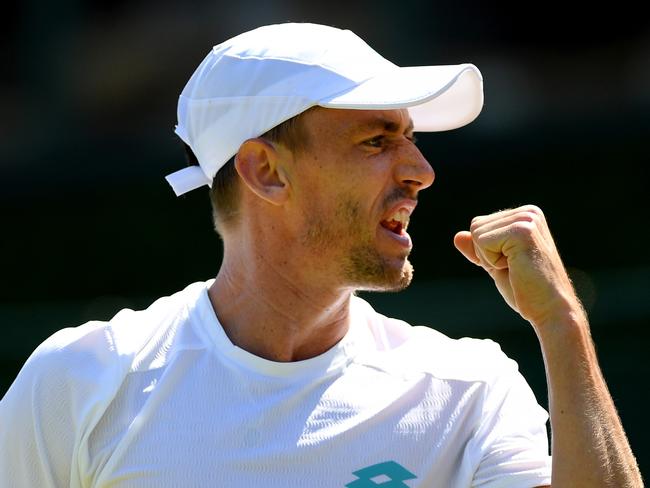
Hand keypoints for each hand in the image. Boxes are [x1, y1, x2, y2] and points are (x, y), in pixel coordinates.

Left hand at [453, 205, 581, 327]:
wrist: (549, 310)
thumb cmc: (525, 290)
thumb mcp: (495, 264)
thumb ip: (478, 249)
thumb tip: (457, 236)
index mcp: (525, 216)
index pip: (479, 224)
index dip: (485, 251)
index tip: (512, 264)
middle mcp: (528, 212)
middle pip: (476, 226)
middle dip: (486, 254)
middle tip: (514, 268)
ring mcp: (527, 219)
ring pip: (477, 233)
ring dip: (490, 258)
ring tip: (516, 267)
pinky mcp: (522, 231)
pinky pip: (482, 241)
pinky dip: (492, 261)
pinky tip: (516, 267)